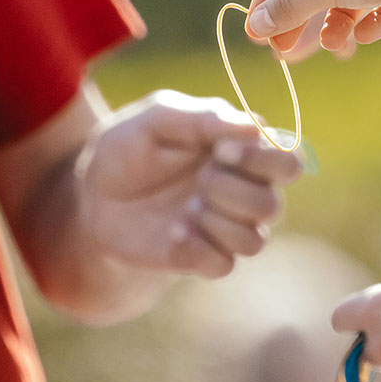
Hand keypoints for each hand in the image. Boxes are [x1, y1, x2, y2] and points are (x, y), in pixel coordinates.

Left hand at [78, 90, 301, 278]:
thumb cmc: (128, 148)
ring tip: (185, 208)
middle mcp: (242, 193)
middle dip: (236, 191)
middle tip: (201, 179)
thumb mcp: (156, 118)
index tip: (220, 149)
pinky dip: (198, 246)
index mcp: (242, 153)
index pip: (289, 161)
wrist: (91, 197)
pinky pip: (224, 264)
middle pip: (275, 205)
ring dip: (218, 222)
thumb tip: (257, 128)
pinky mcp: (203, 259)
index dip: (264, 159)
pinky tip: (173, 230)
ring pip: (256, 240)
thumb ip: (204, 118)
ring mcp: (224, 229)